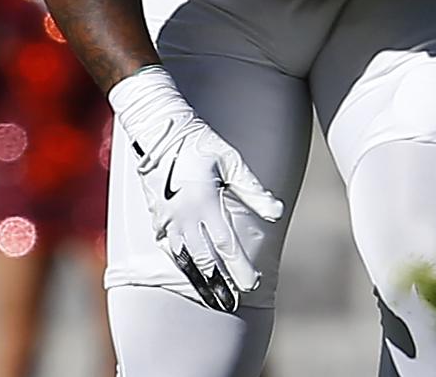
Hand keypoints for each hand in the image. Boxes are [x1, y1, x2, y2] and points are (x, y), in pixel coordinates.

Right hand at [110, 67, 284, 311]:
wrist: (160, 132)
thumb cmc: (201, 144)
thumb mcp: (232, 162)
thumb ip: (253, 191)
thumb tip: (277, 214)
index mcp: (205, 202)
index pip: (226, 244)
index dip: (239, 267)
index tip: (253, 284)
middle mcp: (185, 216)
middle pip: (205, 259)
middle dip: (221, 284)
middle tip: (235, 304)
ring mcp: (168, 219)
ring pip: (185, 260)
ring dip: (200, 282)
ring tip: (215, 301)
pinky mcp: (158, 219)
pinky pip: (170, 249)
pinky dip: (182, 266)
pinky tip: (191, 278)